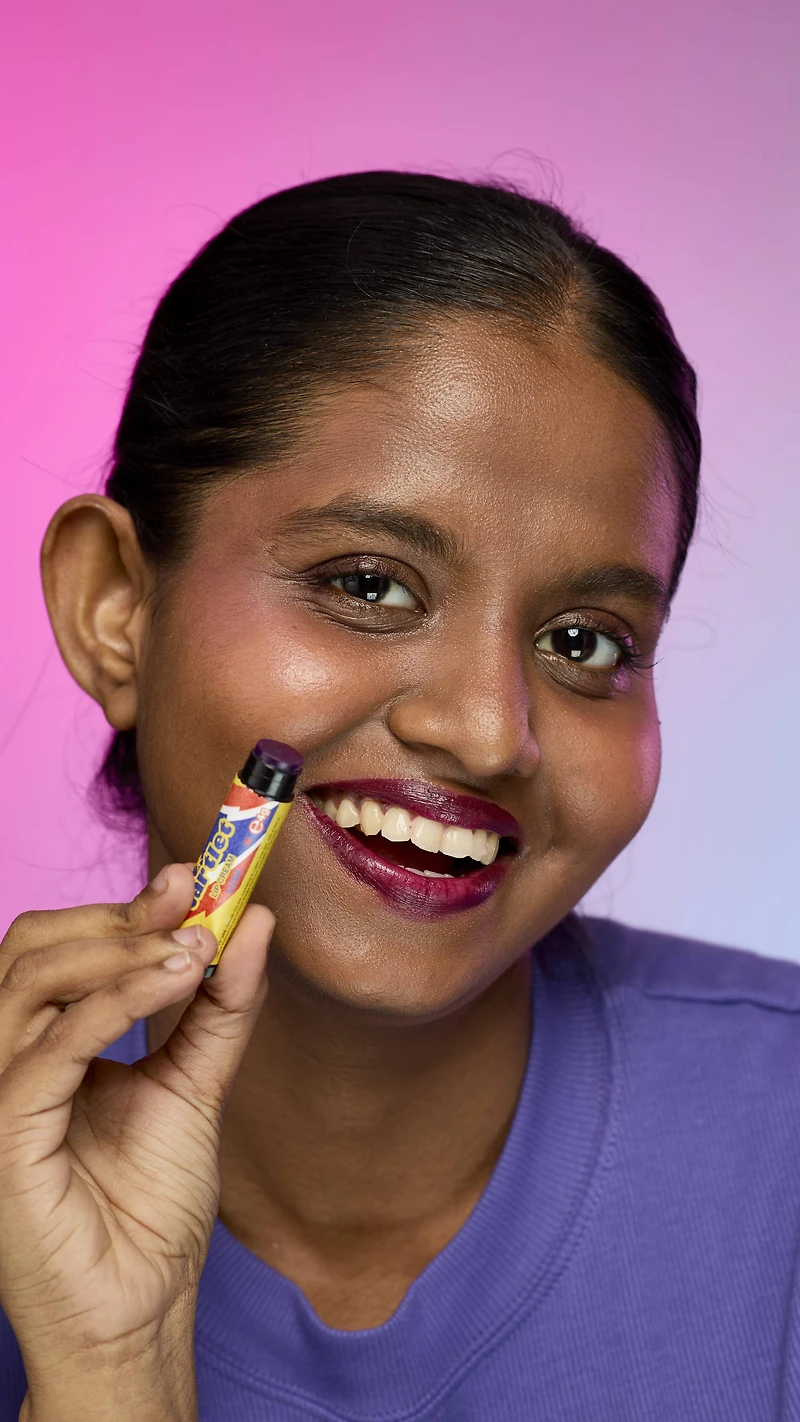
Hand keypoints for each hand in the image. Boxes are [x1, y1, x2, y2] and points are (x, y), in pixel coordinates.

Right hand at [0, 866, 271, 1419]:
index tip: (194, 876)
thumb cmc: (153, 1207)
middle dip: (115, 914)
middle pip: (30, 946)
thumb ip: (220, 1004)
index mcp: (41, 1043)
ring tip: (189, 948)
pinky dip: (113, 1000)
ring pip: (28, 979)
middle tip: (190, 897)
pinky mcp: (5, 1134)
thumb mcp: (197, 1082)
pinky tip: (171, 979)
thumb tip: (251, 918)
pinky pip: (48, 1046)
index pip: (60, 947)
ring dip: (117, 948)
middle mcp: (8, 1058)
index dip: (123, 906)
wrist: (142, 1308)